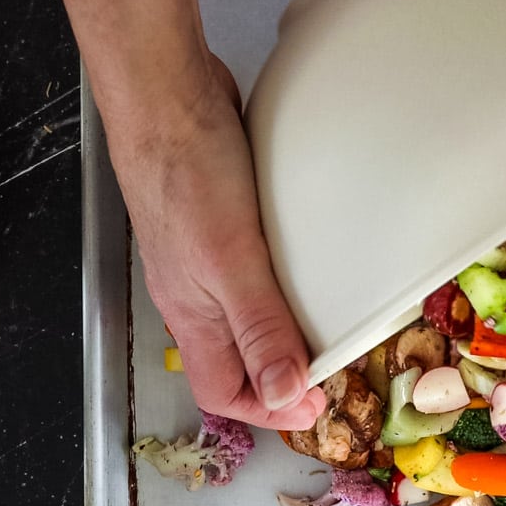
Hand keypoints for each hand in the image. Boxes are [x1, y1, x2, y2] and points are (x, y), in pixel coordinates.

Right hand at [106, 52, 325, 430]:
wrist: (169, 96)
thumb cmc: (187, 174)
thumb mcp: (230, 263)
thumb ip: (259, 329)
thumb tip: (286, 395)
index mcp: (191, 315)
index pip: (224, 391)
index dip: (270, 408)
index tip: (320, 405)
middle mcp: (198, 292)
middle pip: (239, 358)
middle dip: (283, 377)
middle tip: (336, 373)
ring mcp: (211, 254)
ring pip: (250, 312)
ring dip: (289, 328)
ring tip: (333, 329)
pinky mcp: (227, 219)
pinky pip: (260, 267)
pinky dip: (288, 281)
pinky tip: (315, 269)